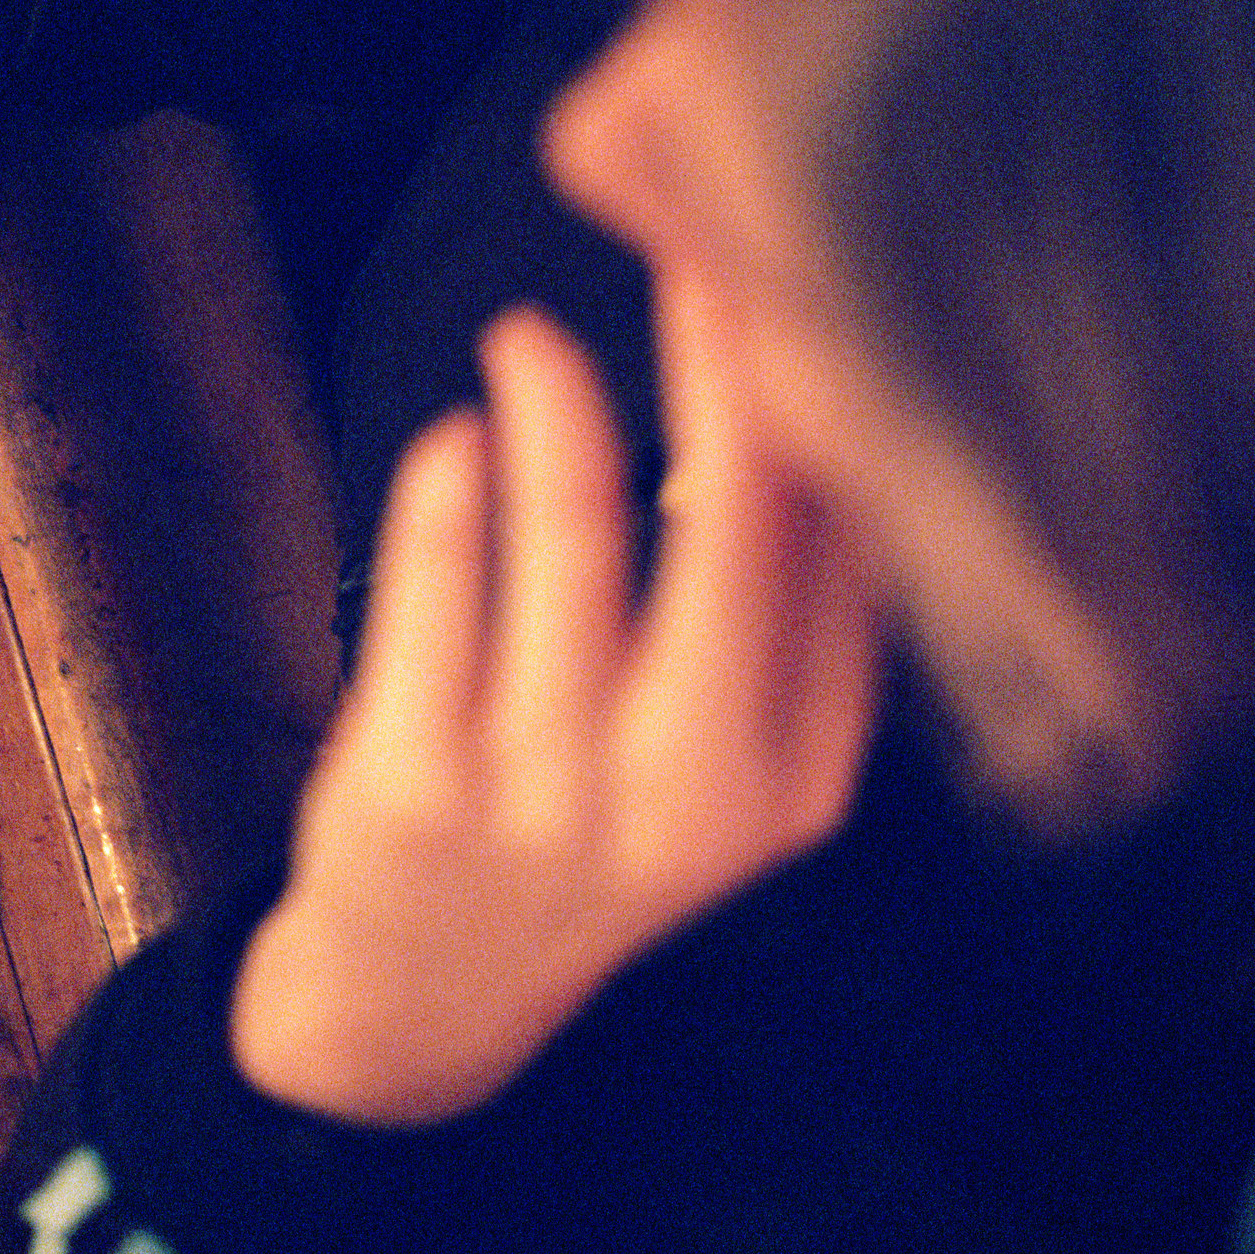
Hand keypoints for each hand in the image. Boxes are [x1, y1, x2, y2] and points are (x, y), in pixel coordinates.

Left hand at [230, 286, 885, 1125]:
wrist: (419, 1014)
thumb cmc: (580, 835)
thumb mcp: (718, 769)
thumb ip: (776, 622)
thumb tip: (810, 404)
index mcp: (788, 779)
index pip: (845, 558)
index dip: (820, 403)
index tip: (801, 276)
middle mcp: (688, 792)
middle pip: (733, 526)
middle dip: (719, 362)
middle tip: (696, 239)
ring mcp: (545, 795)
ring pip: (571, 538)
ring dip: (552, 406)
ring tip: (523, 337)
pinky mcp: (410, 790)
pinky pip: (431, 592)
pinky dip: (444, 492)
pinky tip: (452, 440)